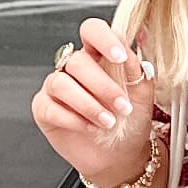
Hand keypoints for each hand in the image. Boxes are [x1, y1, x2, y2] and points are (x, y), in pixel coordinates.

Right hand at [32, 17, 154, 187]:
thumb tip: (134, 45)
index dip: (104, 39)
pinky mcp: (44, 109)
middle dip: (103, 86)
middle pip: (77, 60)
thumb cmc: (130, 122)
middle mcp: (74, 68)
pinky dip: (73, 119)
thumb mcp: (142, 93)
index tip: (120, 57)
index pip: (92, 31)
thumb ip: (137, 67)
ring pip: (61, 83)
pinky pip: (50, 107)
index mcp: (98, 56)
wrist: (120, 156)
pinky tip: (90, 127)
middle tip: (122, 106)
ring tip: (109, 122)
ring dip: (89, 105)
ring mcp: (56, 88)